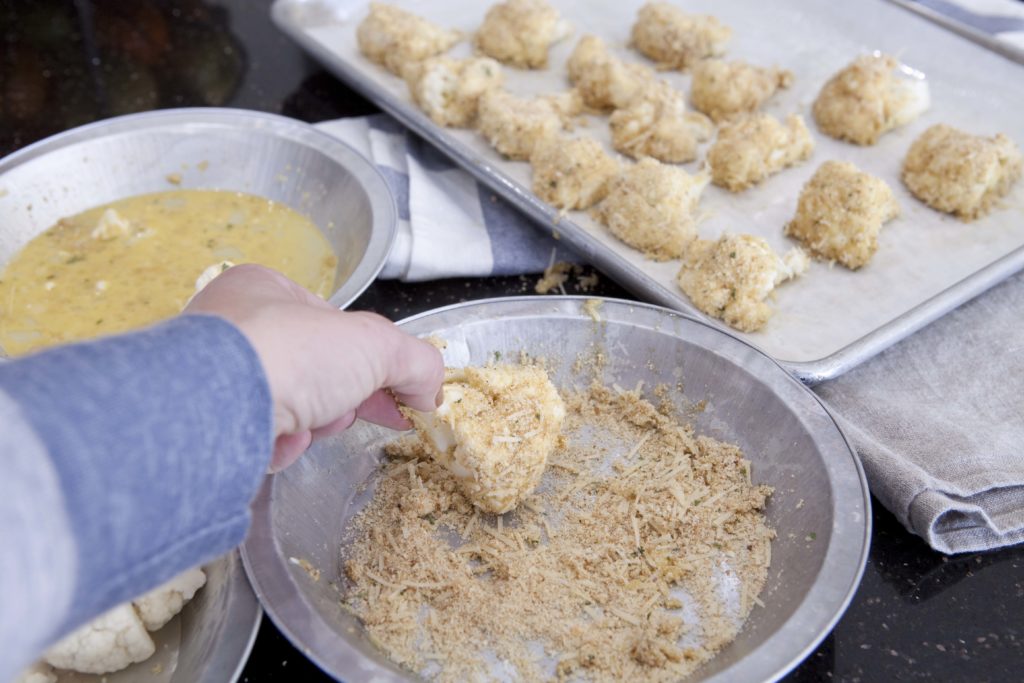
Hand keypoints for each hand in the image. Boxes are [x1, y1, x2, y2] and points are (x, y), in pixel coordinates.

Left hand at [184, 264, 443, 470]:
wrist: (214, 409)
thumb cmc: (287, 354)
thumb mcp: (375, 345)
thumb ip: (414, 361)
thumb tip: (430, 389)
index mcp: (263, 290)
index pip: (333, 326)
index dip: (371, 360)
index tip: (399, 394)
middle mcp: (229, 327)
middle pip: (313, 371)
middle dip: (337, 400)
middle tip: (346, 412)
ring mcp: (211, 376)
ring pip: (287, 407)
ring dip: (308, 426)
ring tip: (302, 428)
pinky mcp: (201, 423)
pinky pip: (255, 438)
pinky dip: (275, 447)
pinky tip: (274, 445)